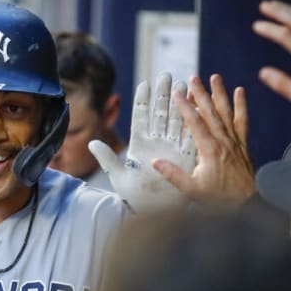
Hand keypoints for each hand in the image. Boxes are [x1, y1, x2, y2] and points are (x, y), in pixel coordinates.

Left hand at [89, 72, 195, 214]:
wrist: (155, 215)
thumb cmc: (135, 199)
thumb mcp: (119, 177)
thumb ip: (107, 159)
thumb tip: (91, 143)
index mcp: (140, 144)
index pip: (141, 117)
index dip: (143, 100)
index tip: (146, 82)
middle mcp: (157, 143)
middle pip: (161, 113)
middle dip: (164, 94)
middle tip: (167, 74)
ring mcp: (172, 148)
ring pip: (177, 120)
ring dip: (180, 102)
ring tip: (184, 84)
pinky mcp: (186, 157)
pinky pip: (191, 136)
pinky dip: (195, 122)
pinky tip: (199, 107)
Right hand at [153, 75, 254, 208]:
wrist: (249, 205)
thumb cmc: (220, 199)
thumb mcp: (193, 190)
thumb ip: (174, 175)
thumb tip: (155, 161)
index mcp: (210, 150)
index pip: (195, 123)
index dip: (185, 107)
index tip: (177, 93)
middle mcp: (223, 142)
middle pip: (210, 113)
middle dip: (201, 94)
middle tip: (193, 78)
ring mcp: (235, 142)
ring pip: (226, 113)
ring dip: (219, 94)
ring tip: (215, 77)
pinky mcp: (243, 145)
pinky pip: (242, 121)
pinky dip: (241, 106)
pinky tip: (240, 92)